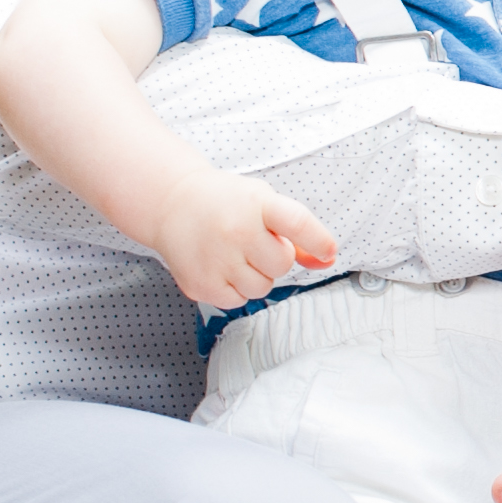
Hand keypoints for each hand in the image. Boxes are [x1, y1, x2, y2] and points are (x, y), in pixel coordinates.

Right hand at [141, 172, 335, 312]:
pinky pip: (238, 301)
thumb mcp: (264, 202)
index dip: (318, 240)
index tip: (328, 251)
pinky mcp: (201, 284)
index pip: (298, 223)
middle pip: (282, 264)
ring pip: (262, 287)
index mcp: (257, 204)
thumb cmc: (225, 203)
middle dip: (275, 257)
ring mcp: (216, 259)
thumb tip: (327, 259)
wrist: (173, 204)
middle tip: (254, 242)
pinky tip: (221, 265)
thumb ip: (298, 232)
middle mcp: (236, 230)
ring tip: (235, 252)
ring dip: (256, 275)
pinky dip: (236, 288)